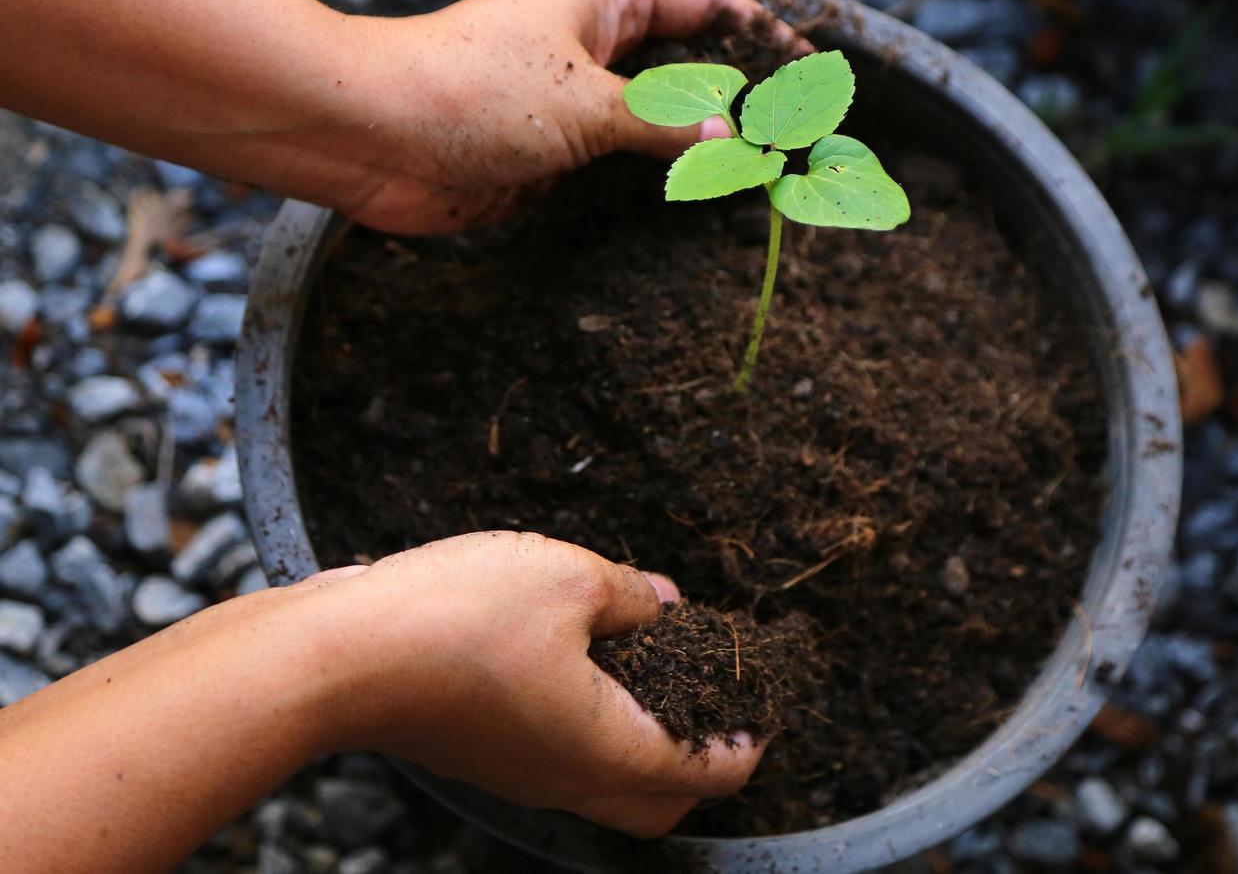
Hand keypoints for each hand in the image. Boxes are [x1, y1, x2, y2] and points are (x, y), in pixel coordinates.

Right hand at [308, 531, 763, 836]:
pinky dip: (591, 720)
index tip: (763, 710)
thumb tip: (664, 605)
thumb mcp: (568, 579)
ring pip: (605, 779)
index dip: (745, 745)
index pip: (705, 775)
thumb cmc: (456, 620)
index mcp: (608, 751)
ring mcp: (518, 770)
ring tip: (656, 665)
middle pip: (657, 800)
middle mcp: (565, 779)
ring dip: (643, 736)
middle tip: (717, 703)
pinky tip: (582, 653)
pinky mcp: (481, 749)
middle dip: (700, 761)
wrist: (333, 659)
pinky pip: (558, 752)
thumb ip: (632, 595)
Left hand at [342, 0, 794, 234]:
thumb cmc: (467, 92)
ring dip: (705, 143)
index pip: (707, 0)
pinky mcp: (555, 150)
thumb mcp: (582, 101)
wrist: (370, 138)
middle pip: (692, 59)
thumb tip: (735, 137)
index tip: (809, 72)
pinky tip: (699, 207)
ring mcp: (575, 97)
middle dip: (744, 94)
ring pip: (661, 115)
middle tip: (797, 138)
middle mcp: (594, 42)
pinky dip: (662, 179)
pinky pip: (624, 161)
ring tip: (763, 179)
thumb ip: (664, 122)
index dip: (763, 31)